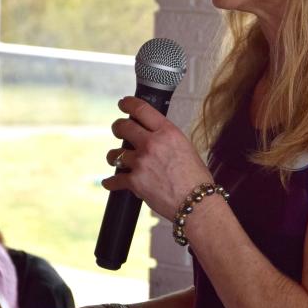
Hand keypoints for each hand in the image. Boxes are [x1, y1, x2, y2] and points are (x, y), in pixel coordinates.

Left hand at [103, 96, 212, 215]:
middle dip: (118, 127)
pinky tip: (110, 182)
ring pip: (115, 154)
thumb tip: (154, 137)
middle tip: (118, 129)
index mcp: (168, 133)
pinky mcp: (134, 182)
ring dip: (114, 156)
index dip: (128, 104)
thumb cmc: (196, 178)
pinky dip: (111, 182)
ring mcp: (141, 162)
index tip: (123, 104)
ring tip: (116, 159)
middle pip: (123, 127)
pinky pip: (115, 179)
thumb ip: (167, 139)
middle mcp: (152, 144)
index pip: (142, 110)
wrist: (197, 203)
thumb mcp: (186, 148)